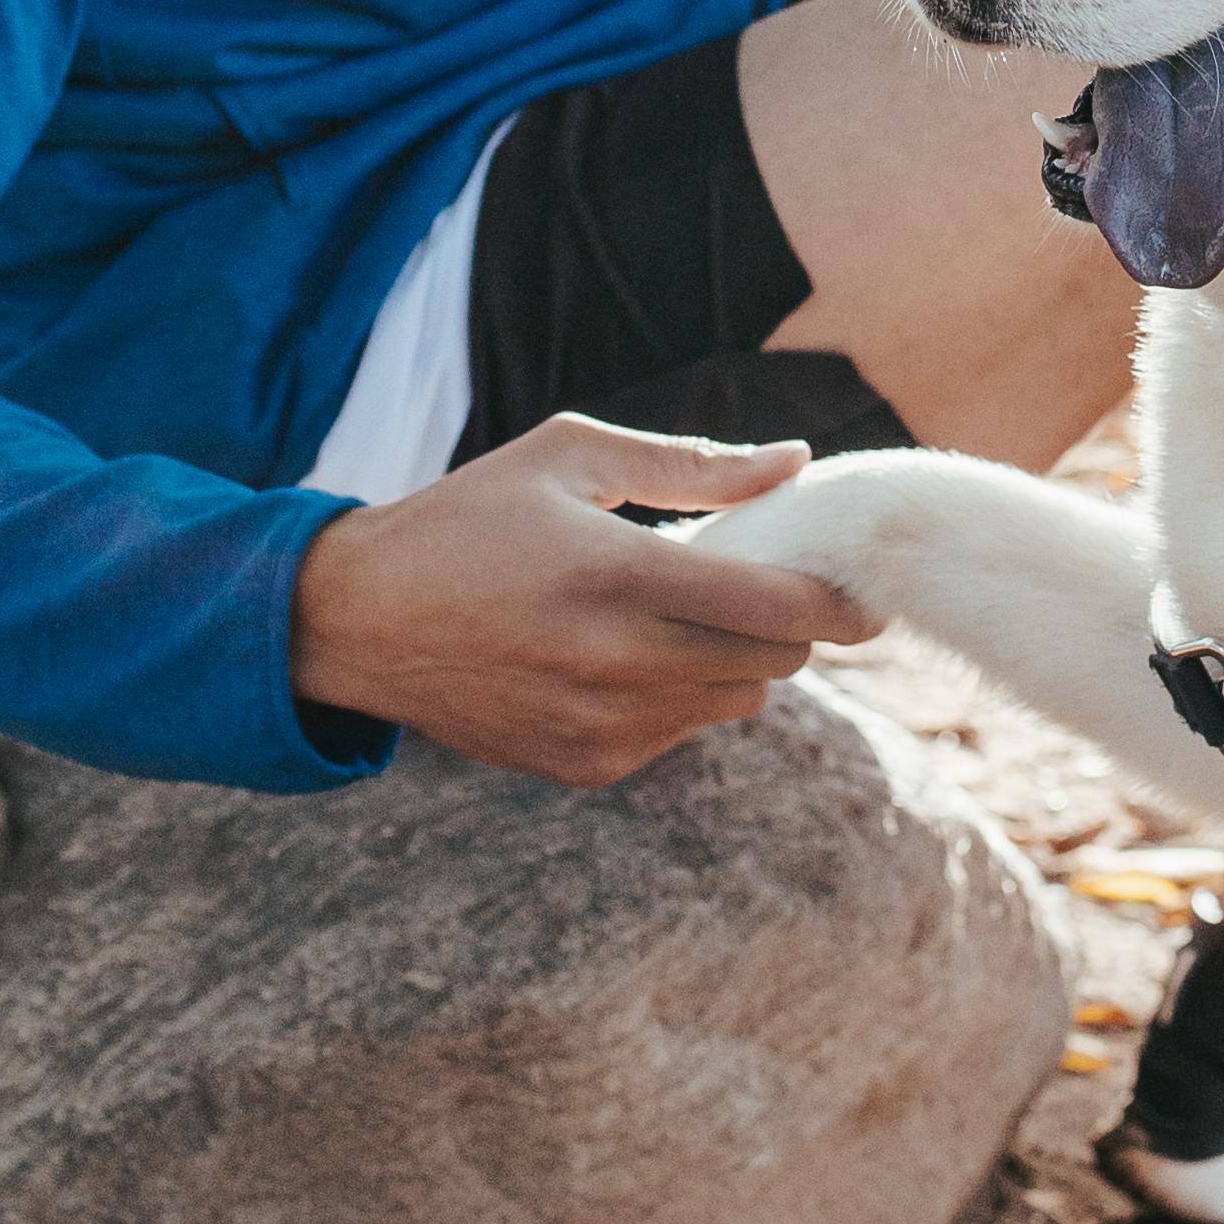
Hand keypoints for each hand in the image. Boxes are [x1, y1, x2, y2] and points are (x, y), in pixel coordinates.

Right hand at [291, 416, 880, 786]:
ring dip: (732, 659)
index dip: (839, 599)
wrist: (361, 620)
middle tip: (757, 583)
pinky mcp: (584, 766)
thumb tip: (796, 461)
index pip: (780, 609)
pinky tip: (619, 655)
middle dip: (785, 622)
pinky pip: (679, 733)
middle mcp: (615, 662)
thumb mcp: (570, 457)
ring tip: (671, 613)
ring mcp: (600, 725)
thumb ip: (693, 464)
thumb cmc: (471, 519)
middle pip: (773, 662)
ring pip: (735, 702)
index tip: (861, 585)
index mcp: (618, 574)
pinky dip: (676, 695)